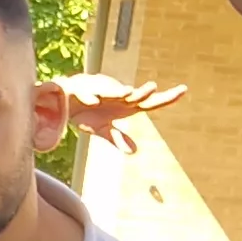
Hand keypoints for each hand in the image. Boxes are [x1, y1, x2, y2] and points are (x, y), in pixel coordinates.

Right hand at [31, 73, 183, 151]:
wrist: (57, 101)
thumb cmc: (84, 111)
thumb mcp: (100, 129)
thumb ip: (116, 137)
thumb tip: (134, 151)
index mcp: (124, 105)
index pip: (150, 102)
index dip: (166, 97)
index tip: (184, 90)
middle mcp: (115, 96)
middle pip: (134, 95)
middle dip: (143, 92)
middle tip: (153, 88)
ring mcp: (98, 90)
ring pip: (111, 91)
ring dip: (119, 91)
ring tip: (129, 93)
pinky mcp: (79, 88)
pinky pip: (85, 92)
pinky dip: (90, 96)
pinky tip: (94, 100)